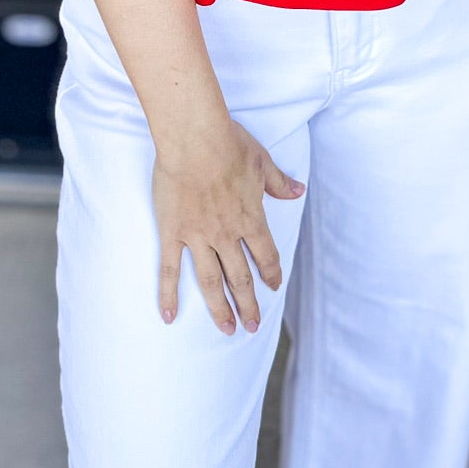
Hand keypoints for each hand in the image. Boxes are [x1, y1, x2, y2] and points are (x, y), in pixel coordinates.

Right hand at [152, 117, 304, 333]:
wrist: (194, 137)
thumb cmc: (229, 144)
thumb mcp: (262, 161)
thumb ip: (279, 182)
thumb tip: (298, 191)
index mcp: (250, 218)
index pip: (266, 255)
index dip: (271, 274)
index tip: (273, 288)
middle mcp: (226, 234)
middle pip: (240, 277)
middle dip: (248, 304)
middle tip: (253, 326)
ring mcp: (198, 236)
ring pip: (210, 281)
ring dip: (220, 308)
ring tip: (227, 330)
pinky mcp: (173, 232)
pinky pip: (170, 269)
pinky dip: (169, 294)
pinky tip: (169, 316)